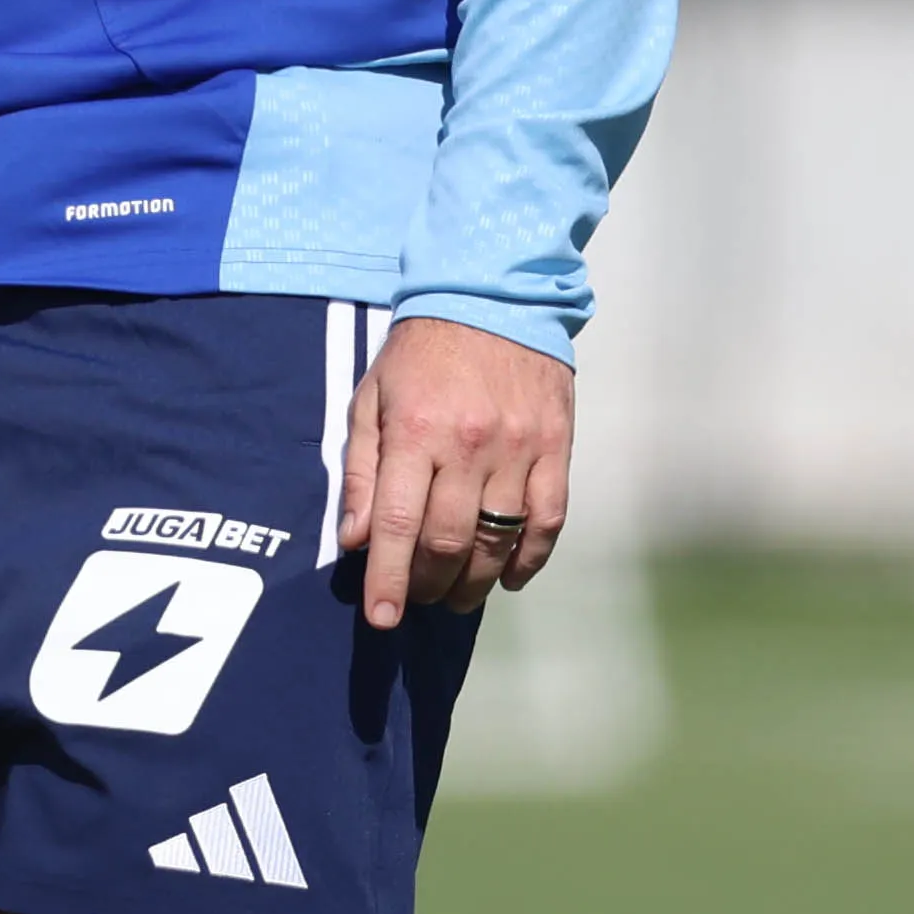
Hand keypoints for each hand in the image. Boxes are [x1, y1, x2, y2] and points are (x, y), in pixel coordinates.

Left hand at [337, 314, 571, 632]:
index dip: (389, 580)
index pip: (399, 525)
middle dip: (428, 584)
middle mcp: (469, 444)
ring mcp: (519, 448)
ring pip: (499, 540)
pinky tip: (510, 578)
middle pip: (448, 542)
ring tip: (457, 596)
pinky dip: (530, 559)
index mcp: (416, 431)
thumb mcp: (372, 398)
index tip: (382, 619)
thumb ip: (361, 469)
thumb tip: (356, 539)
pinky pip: (548, 520)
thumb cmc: (421, 353)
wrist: (494, 295)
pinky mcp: (556, 447)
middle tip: (419, 599)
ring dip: (475, 582)